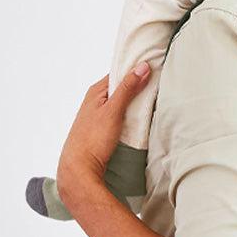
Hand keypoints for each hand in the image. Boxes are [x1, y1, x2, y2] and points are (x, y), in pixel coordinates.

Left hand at [56, 63, 151, 205]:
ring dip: (134, 104)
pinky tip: (138, 120)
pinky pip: (119, 117)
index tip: (153, 68)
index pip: (118, 73)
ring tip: (151, 102)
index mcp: (95, 92)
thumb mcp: (113, 111)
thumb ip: (127, 88)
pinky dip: (129, 116)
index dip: (135, 70)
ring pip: (120, 104)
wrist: (80, 170)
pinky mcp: (102, 130)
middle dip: (137, 87)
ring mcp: (98, 116)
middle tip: (156, 86)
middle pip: (120, 88)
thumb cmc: (92, 139)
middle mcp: (95, 101)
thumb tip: (142, 67)